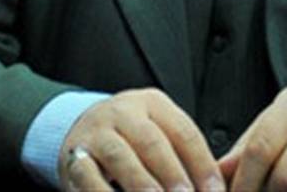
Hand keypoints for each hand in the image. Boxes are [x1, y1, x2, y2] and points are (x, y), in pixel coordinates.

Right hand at [60, 88, 223, 191]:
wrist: (79, 128)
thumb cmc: (132, 138)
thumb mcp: (158, 133)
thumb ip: (184, 156)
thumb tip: (212, 188)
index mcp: (152, 103)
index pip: (184, 132)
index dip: (202, 164)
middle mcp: (123, 112)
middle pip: (152, 141)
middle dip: (172, 174)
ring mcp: (96, 133)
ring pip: (120, 156)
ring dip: (141, 184)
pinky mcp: (74, 156)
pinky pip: (88, 176)